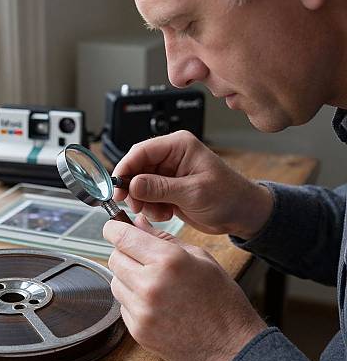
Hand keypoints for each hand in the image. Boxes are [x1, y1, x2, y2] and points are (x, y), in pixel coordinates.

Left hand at [103, 215, 266, 360]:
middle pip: (114, 258)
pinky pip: (123, 305)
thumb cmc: (221, 298)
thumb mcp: (199, 257)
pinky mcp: (138, 330)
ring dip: (127, 277)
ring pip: (115, 281)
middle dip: (124, 253)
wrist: (232, 346)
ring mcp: (142, 310)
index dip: (114, 228)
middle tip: (142, 257)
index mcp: (168, 260)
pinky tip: (156, 304)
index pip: (122, 236)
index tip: (114, 227)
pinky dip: (133, 301)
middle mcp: (150, 284)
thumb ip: (162, 238)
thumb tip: (137, 222)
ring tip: (154, 283)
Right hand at [113, 130, 272, 239]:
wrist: (243, 214)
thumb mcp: (194, 192)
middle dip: (133, 188)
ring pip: (139, 184)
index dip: (125, 168)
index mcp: (179, 146)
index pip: (141, 151)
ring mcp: (168, 174)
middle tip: (133, 204)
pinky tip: (165, 213)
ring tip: (158, 212)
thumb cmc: (229, 196)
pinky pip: (147, 196)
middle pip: (136, 168)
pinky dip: (151, 208)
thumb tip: (133, 183)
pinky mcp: (167, 189)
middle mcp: (171, 157)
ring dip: (143, 201)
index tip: (117, 187)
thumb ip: (161, 188)